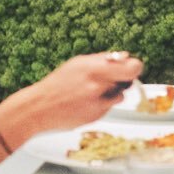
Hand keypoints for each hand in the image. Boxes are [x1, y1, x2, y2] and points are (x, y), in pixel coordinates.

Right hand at [5, 51, 143, 139]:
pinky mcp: (96, 117)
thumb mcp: (78, 64)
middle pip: (128, 81)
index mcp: (94, 69)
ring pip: (120, 96)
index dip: (134, 67)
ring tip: (92, 91)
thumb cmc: (57, 84)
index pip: (132, 68)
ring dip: (112, 93)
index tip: (133, 66)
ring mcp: (98, 104)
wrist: (38, 109)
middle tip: (115, 78)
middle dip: (125, 79)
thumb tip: (126, 56)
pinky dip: (102, 104)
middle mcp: (98, 87)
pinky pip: (108, 107)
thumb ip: (103, 60)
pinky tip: (86, 102)